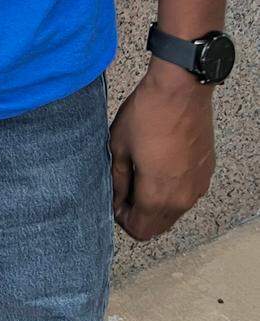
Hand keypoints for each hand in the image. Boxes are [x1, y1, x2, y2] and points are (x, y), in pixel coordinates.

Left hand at [109, 60, 215, 240]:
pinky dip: (172, 189)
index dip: (123, 219)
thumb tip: (115, 198)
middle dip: (139, 213)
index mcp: (158, 195)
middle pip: (158, 226)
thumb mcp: (119, 146)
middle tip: (125, 187)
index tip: (115, 200)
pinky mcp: (205, 172)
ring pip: (174, 211)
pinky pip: (187, 194)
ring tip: (141, 173)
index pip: (141, 230)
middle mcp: (182, 198)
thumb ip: (117, 179)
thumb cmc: (147, 114)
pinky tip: (160, 164)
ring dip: (156, 203)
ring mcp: (198, 186)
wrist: (180, 90)